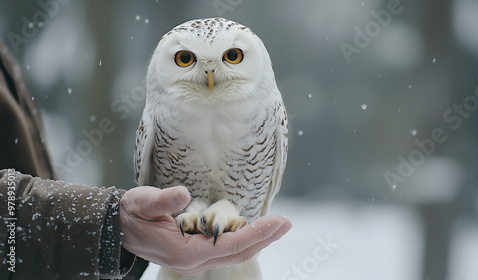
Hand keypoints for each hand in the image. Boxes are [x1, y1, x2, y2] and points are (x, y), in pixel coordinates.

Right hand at [120, 186, 291, 274]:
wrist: (117, 228)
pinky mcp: (194, 254)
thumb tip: (183, 194)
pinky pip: (225, 250)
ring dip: (257, 240)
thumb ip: (162, 200)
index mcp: (185, 252)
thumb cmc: (130, 213)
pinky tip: (254, 230)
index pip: (230, 244)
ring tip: (278, 227)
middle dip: (265, 238)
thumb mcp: (142, 202)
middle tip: (287, 223)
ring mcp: (195, 260)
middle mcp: (193, 261)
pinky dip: (243, 240)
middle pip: (238, 253)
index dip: (257, 233)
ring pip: (234, 254)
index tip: (279, 222)